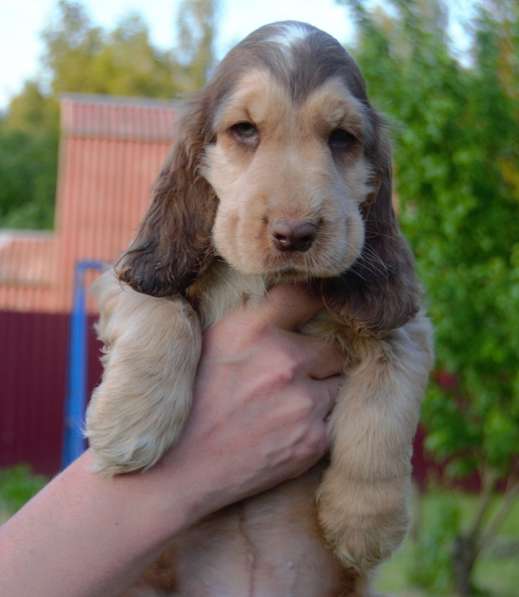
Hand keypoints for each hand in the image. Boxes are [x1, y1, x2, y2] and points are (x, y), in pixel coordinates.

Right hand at [157, 284, 343, 522]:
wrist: (176, 470)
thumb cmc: (189, 403)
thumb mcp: (210, 343)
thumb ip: (253, 322)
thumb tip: (288, 305)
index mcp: (253, 328)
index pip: (307, 297)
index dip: (316, 306)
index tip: (316, 315)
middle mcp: (283, 359)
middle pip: (333, 347)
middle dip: (320, 360)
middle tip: (297, 375)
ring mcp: (302, 401)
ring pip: (338, 384)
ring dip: (322, 391)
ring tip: (289, 407)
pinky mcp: (314, 439)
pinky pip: (332, 418)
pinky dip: (317, 423)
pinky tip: (286, 431)